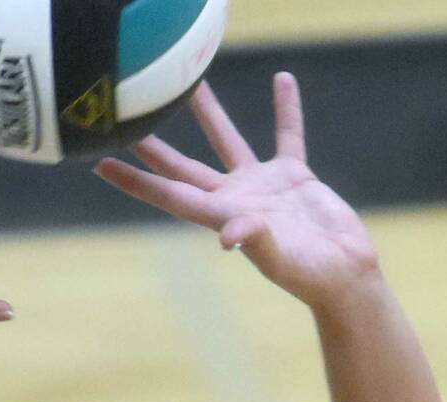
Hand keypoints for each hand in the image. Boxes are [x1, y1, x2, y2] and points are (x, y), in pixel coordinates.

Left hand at [96, 74, 378, 307]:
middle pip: (184, 166)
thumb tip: (227, 236)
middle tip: (129, 120)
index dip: (134, 181)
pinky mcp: (294, 178)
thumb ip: (253, 239)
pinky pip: (286, 136)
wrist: (345, 273)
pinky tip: (282, 81)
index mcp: (220, 216)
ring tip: (194, 84)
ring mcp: (262, 187)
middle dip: (156, 146)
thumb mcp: (278, 257)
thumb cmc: (309, 274)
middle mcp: (233, 198)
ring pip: (228, 142)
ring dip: (211, 115)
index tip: (101, 165)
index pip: (167, 193)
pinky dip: (285, 110)